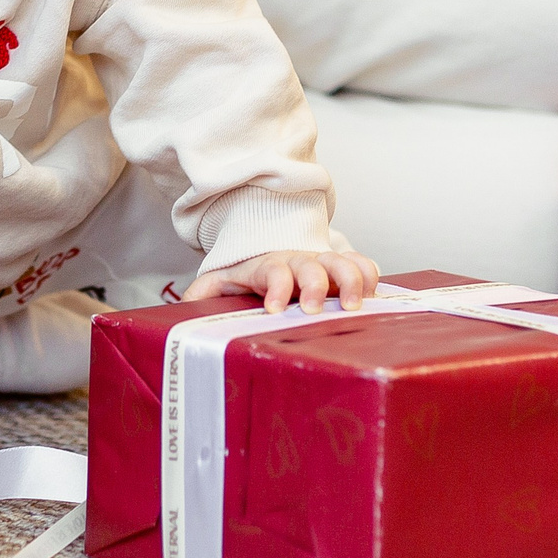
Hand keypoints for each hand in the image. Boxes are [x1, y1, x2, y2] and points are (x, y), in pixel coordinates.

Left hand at [186, 248, 380, 314]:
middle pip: (310, 266)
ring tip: (355, 306)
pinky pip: (362, 263)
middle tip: (315, 310)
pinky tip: (376, 296)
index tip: (275, 309)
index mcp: (265, 266)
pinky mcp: (339, 267)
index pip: (272, 271)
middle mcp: (296, 261)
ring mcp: (320, 262)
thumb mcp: (217, 284)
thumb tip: (181, 309)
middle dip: (316, 285)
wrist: (265, 247)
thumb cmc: (244, 275)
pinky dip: (371, 275)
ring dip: (351, 281)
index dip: (276, 287)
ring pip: (341, 262)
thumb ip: (201, 296)